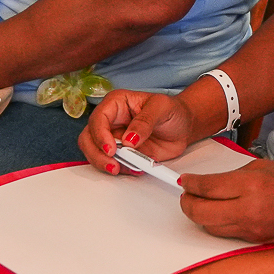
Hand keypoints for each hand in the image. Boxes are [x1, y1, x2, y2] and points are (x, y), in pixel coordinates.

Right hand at [80, 89, 195, 168]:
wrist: (184, 127)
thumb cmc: (172, 110)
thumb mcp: (162, 108)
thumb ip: (145, 121)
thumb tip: (129, 139)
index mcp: (116, 103)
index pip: (98, 119)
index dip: (100, 136)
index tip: (111, 149)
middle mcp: (111, 121)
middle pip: (88, 138)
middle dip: (97, 154)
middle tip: (113, 165)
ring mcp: (114, 139)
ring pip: (95, 153)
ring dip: (105, 164)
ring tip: (123, 169)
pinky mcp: (122, 154)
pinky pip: (112, 164)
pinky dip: (120, 169)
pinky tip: (136, 169)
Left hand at [176, 160, 273, 242]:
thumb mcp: (266, 168)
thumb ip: (236, 176)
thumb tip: (212, 184)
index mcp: (251, 185)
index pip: (207, 187)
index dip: (190, 184)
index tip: (184, 180)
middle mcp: (248, 210)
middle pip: (200, 212)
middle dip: (187, 203)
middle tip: (186, 194)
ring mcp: (251, 230)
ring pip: (210, 227)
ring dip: (199, 216)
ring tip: (199, 204)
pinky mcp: (255, 241)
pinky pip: (227, 234)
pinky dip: (217, 224)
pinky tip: (218, 213)